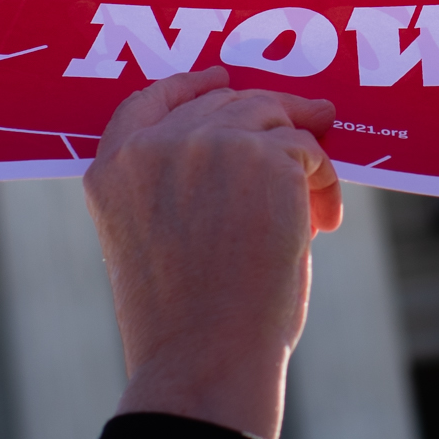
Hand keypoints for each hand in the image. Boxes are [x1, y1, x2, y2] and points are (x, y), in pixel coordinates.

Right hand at [85, 68, 340, 438]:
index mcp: (113, 170)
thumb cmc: (186, 323)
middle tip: (312, 133)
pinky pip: (310, 149)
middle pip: (223, 101)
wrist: (206, 360)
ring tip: (315, 205)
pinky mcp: (264, 157)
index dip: (191, 84)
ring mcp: (209, 145)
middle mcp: (155, 146)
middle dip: (270, 117)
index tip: (222, 78)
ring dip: (303, 154)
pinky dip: (324, 182)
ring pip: (273, 116)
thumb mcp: (156, 241)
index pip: (149, 100)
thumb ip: (181, 185)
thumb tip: (258, 143)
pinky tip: (322, 222)